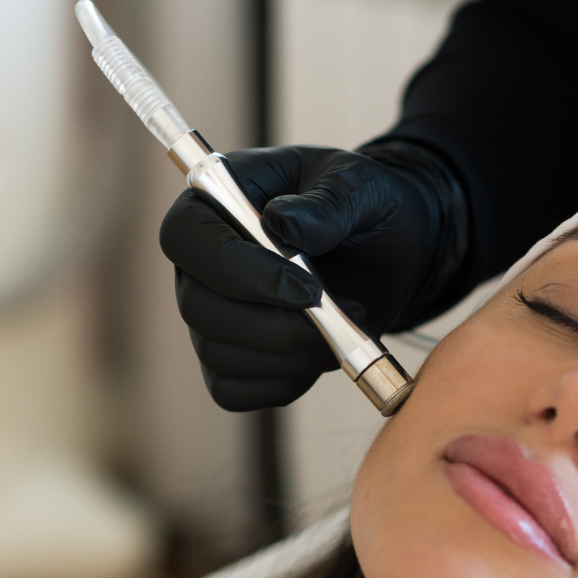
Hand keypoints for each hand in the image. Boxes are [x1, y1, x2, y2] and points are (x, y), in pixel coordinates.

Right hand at [159, 140, 467, 409]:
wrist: (389, 250)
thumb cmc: (363, 206)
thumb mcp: (360, 187)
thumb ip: (328, 202)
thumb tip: (285, 225)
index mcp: (213, 203)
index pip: (187, 239)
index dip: (240, 273)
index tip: (309, 291)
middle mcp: (199, 264)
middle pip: (199, 308)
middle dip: (276, 328)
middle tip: (345, 317)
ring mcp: (212, 314)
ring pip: (220, 355)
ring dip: (292, 357)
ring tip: (349, 332)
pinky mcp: (233, 357)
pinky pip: (232, 391)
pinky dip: (283, 385)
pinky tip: (323, 357)